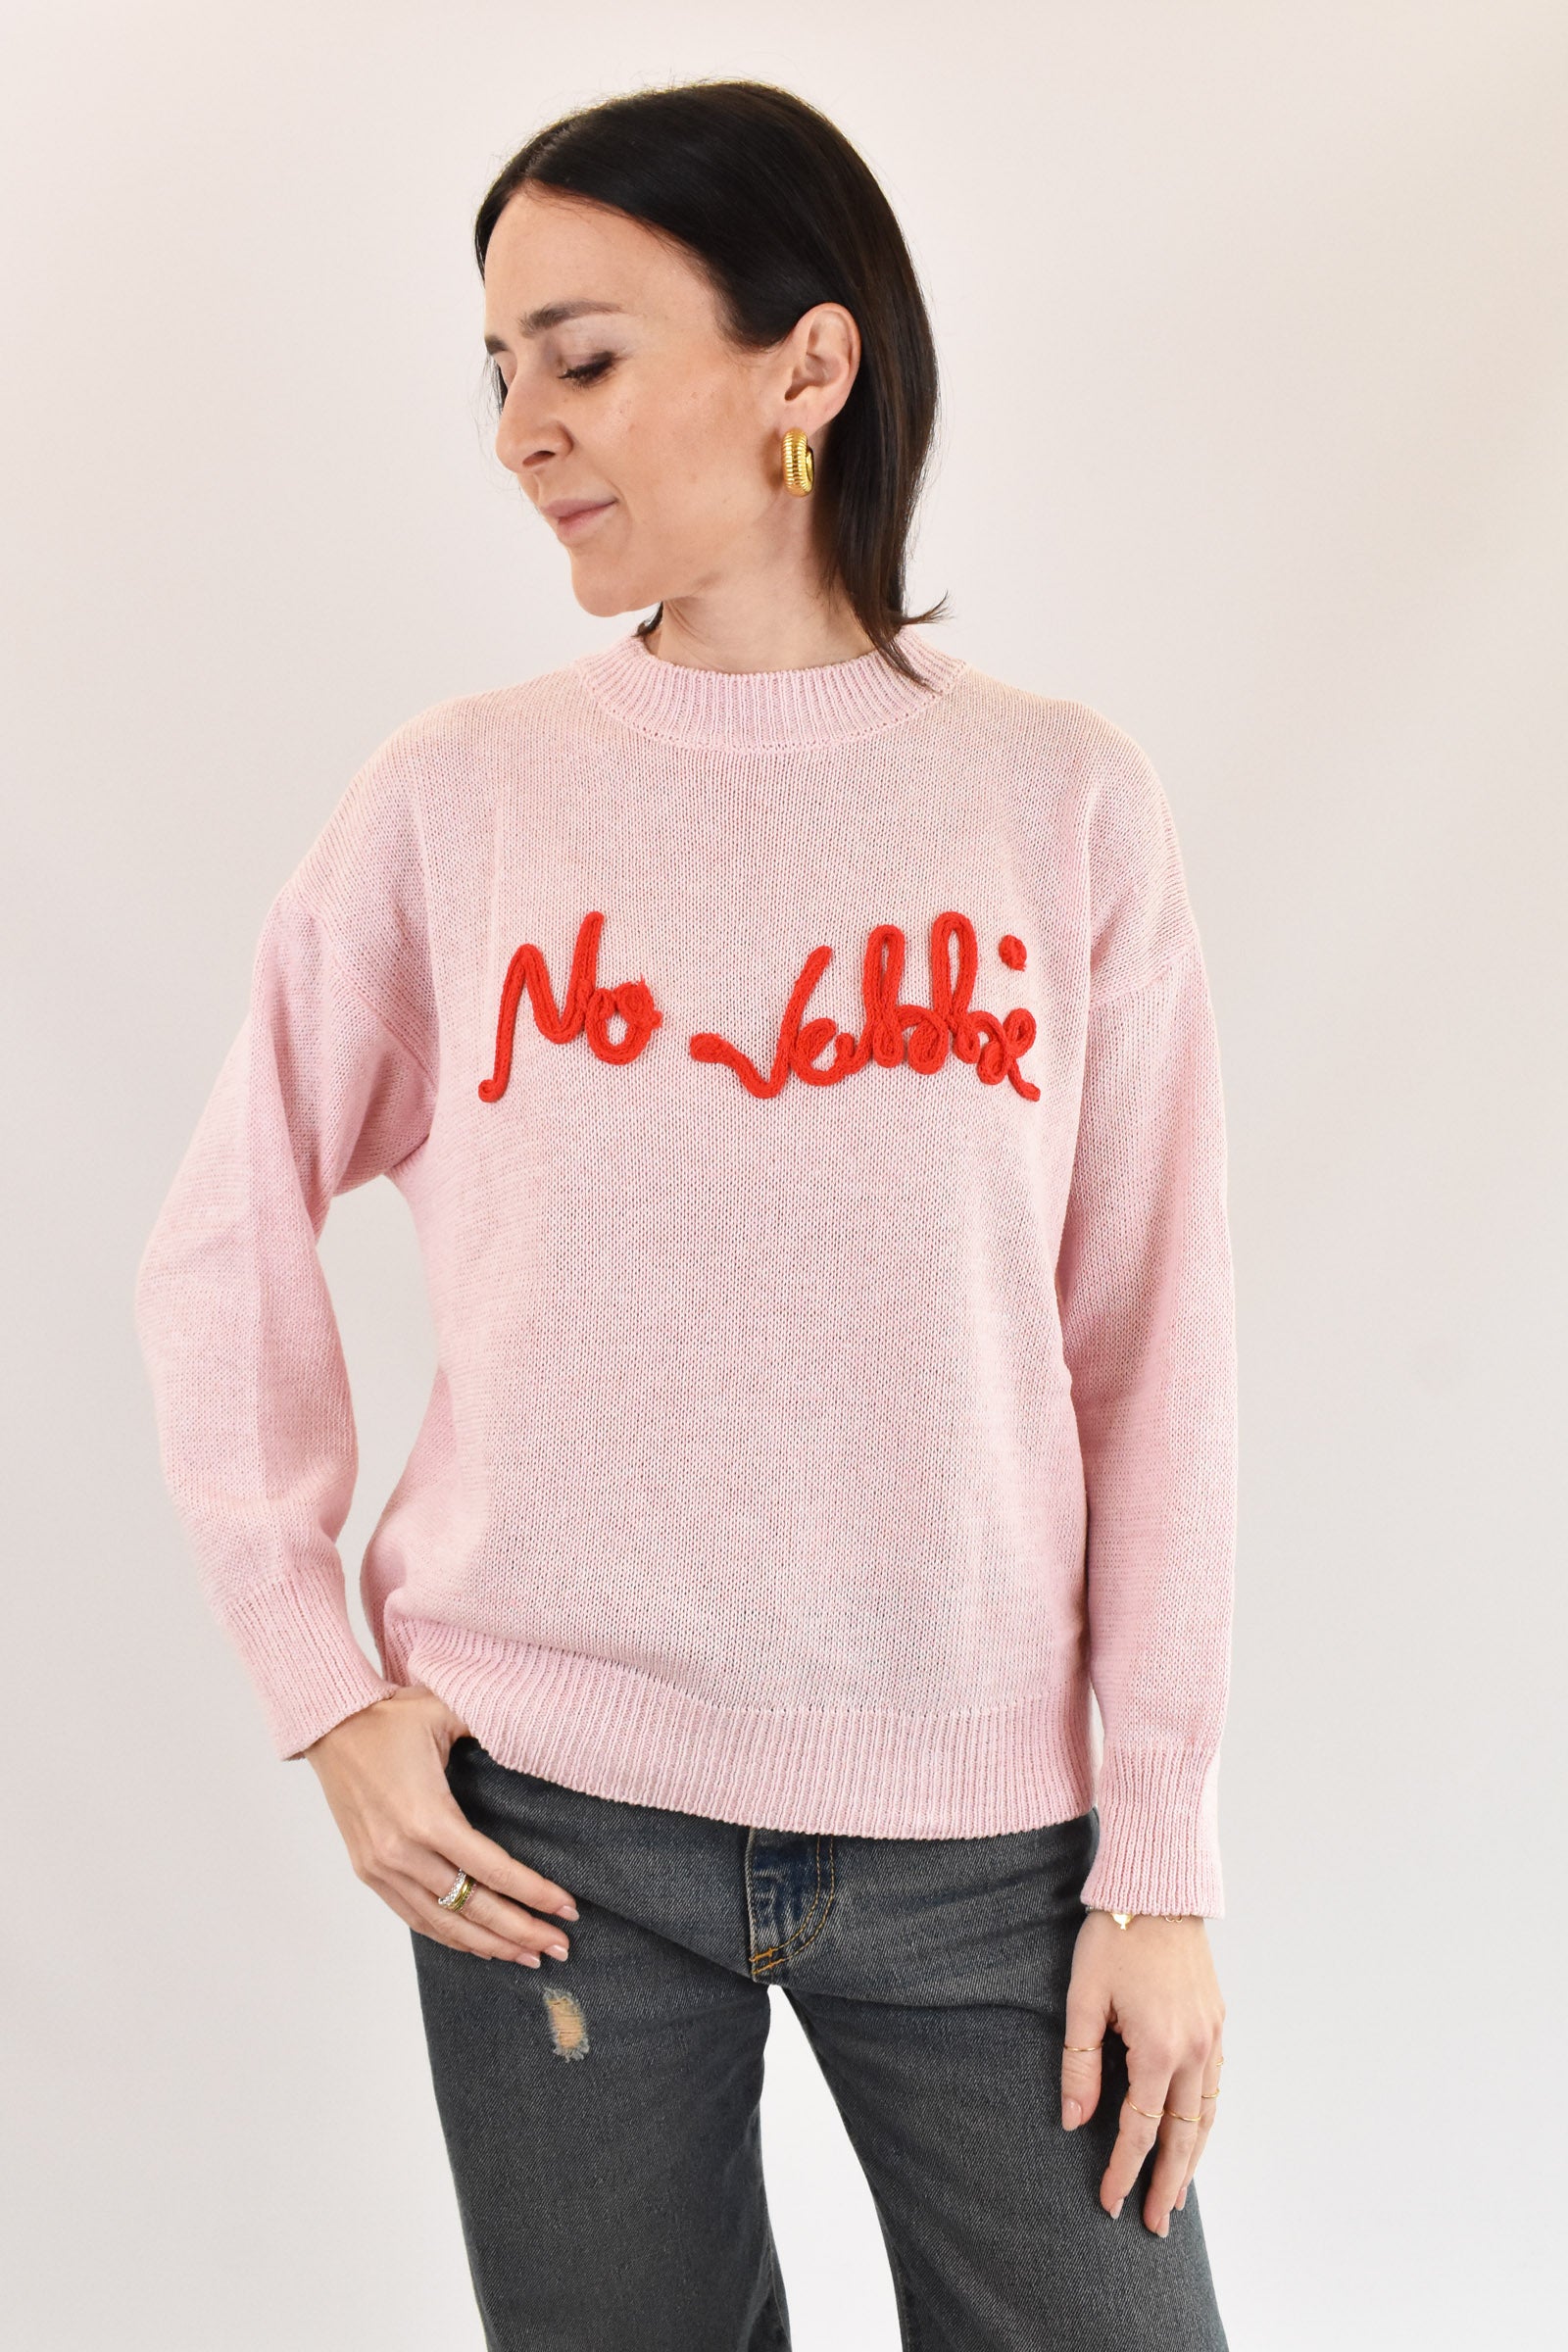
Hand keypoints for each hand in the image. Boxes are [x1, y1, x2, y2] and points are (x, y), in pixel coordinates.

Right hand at [303, 1686, 579, 1966]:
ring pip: (443, 1923)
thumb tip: (535, 1734)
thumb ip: (490, 1726)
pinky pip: (414, 1917)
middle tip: (560, 1947)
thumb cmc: (389, 1718)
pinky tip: (479, 1945)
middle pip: (473, 1907)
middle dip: (521, 1931)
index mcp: (427, 1816)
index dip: (534, 1893)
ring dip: (489, 1944)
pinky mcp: (369, 1872)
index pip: (492, 1870)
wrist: (329, 1725)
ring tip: (528, 1956)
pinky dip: (449, 1937)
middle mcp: (403, 1852)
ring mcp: (382, 1868)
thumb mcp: (445, 1711)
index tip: (568, 1908)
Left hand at [1060, 1910, 1224, 2234]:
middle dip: (1167, 2184)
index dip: (1123, 2170)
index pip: (1139, 2129)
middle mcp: (1194, 2050)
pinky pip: (1215, 2086)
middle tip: (1155, 2225)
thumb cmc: (1114, 1936)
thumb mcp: (1083, 1998)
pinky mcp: (1217, 2020)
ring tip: (1178, 2194)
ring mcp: (1212, 2035)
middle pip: (1183, 2136)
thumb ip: (1080, 2063)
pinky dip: (1206, 2119)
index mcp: (1157, 2048)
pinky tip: (1195, 2133)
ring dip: (1192, 2159)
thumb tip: (1073, 2120)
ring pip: (1206, 2115)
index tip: (1110, 2203)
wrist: (1158, 1886)